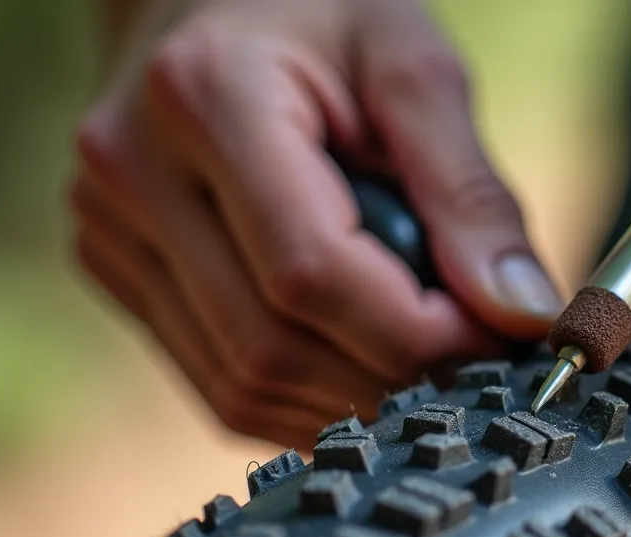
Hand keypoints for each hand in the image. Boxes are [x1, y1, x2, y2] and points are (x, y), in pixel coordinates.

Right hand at [69, 0, 562, 447]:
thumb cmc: (320, 11)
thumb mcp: (414, 65)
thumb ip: (469, 189)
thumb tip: (520, 315)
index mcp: (206, 97)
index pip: (310, 272)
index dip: (416, 334)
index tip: (497, 341)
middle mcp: (133, 173)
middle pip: (269, 345)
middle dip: (392, 378)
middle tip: (476, 366)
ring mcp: (110, 231)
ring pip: (239, 384)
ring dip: (351, 403)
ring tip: (426, 365)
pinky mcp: (118, 272)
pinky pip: (218, 382)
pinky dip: (306, 398)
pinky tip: (364, 369)